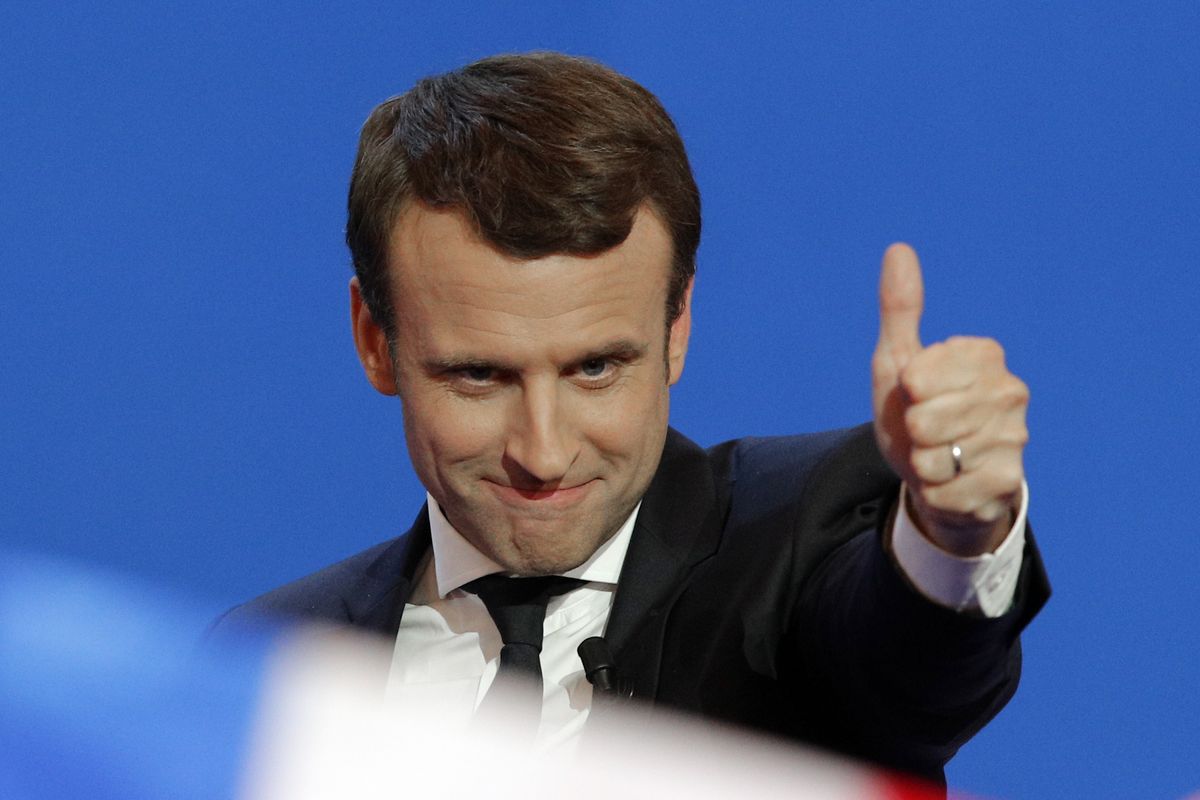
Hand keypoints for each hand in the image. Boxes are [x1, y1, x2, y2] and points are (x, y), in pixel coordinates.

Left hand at [871, 244, 1028, 555]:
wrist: (936, 477)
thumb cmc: (914, 410)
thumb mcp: (897, 361)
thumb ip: (901, 309)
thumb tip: (898, 248)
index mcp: (984, 354)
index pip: (917, 376)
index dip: (905, 392)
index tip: (917, 393)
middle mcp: (1010, 391)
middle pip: (925, 420)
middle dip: (913, 432)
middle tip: (927, 431)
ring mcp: (1015, 437)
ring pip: (935, 458)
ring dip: (923, 463)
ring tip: (941, 456)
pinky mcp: (1010, 481)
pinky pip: (947, 490)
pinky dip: (936, 491)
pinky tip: (952, 482)